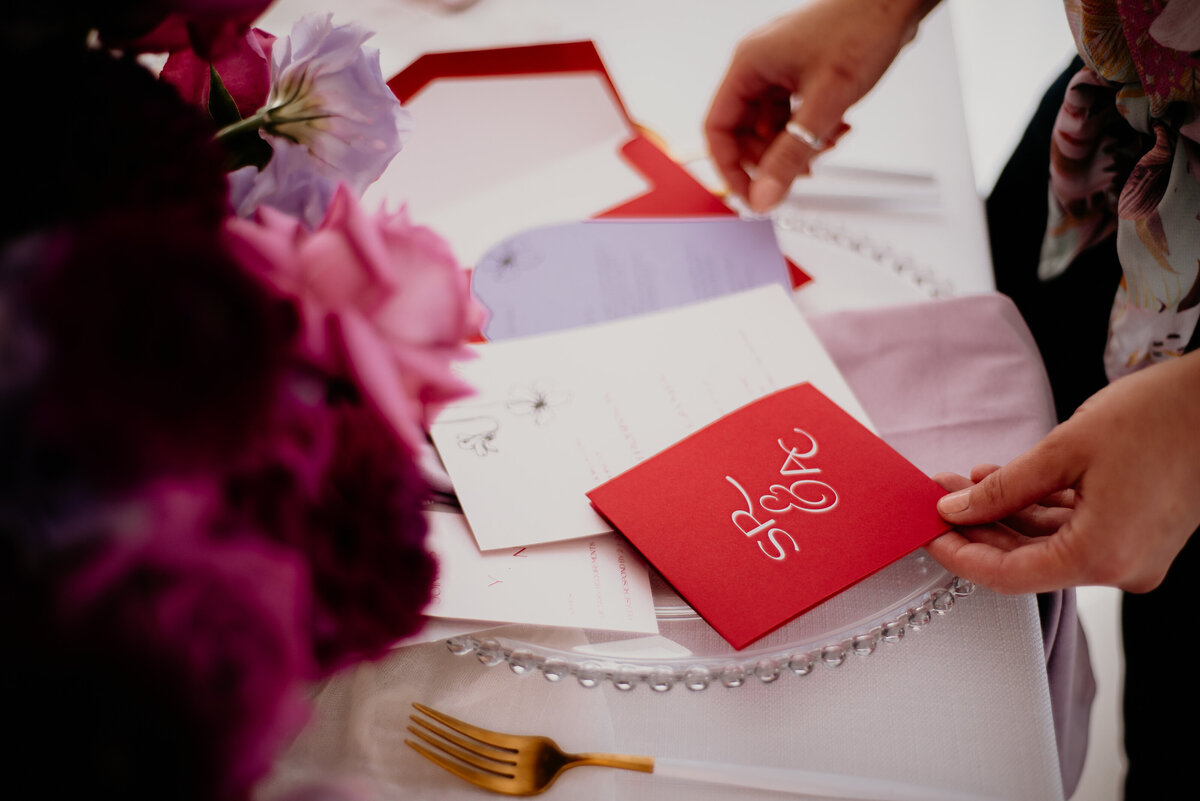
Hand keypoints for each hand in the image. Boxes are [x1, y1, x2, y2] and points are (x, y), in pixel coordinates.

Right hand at [703, 0, 937, 211]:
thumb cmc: (863, 26)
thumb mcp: (825, 103)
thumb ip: (792, 155)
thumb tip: (766, 194)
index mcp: (749, 64)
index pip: (718, 128)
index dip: (730, 167)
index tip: (751, 194)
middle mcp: (759, 65)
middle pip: (744, 131)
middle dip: (771, 157)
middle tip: (798, 172)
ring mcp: (780, 68)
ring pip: (770, 125)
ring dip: (795, 145)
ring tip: (826, 144)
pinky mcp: (800, 72)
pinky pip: (790, 113)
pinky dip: (808, 129)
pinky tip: (834, 129)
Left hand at [927, 350, 1199, 593]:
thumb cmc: (1159, 418)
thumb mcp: (1064, 450)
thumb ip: (1004, 488)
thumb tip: (956, 509)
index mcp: (1102, 556)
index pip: (1008, 576)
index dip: (960, 556)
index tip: (927, 533)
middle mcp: (1121, 567)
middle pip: (1027, 561)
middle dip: (977, 527)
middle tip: (939, 496)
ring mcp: (1134, 554)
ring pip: (1049, 544)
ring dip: (1004, 513)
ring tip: (963, 479)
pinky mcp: (1140, 535)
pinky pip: (1076, 531)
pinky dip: (1038, 508)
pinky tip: (1003, 479)